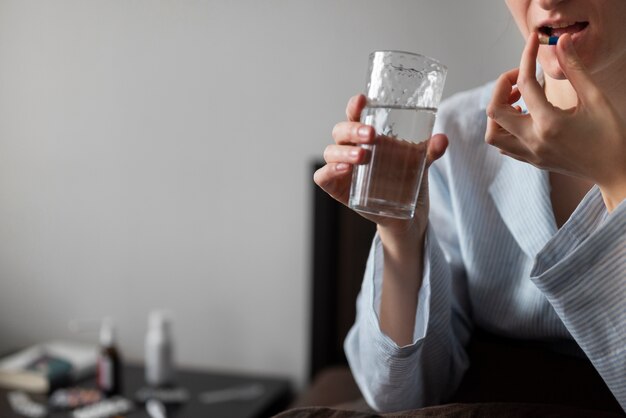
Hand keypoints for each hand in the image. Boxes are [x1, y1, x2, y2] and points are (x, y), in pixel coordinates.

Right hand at [313, 94, 448, 234]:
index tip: (363, 99)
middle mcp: (350, 147)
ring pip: (331, 152)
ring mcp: (341, 167)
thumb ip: (430, 150)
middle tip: (371, 134)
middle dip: (353, 130)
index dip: (355, 106)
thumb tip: (442, 138)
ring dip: (344, 152)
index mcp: (365, 135)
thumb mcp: (421, 161)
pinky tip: (346, 170)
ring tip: (363, 156)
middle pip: (340, 131)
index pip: (355, 115)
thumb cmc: (406, 178)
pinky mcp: (336, 187)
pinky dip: (330, 171)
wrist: (406, 212)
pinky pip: (323, 176)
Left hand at [485, 33, 625, 209]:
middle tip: (521, 77)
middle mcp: (533, 141)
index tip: (532, 42)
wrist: (616, 171)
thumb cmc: (610, 134)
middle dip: (502, 87)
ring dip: (498, 113)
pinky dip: (505, 129)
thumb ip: (575, 70)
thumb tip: (561, 42)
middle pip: (494, 112)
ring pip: (492, 134)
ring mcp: (529, 154)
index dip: (526, 57)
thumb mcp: (596, 98)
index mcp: (549, 124)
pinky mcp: (531, 161)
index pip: (525, 84)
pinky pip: (503, 146)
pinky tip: (524, 117)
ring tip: (520, 99)